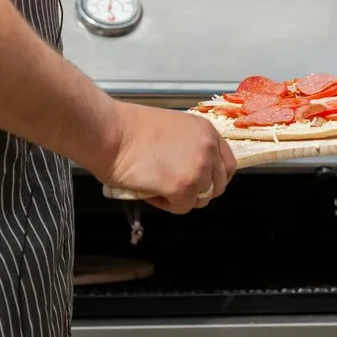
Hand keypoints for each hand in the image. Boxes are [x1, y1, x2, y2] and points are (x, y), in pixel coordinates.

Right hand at [95, 102, 236, 214]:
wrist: (109, 132)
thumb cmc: (128, 129)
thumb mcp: (173, 130)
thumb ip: (189, 147)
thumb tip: (191, 169)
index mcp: (207, 132)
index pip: (227, 164)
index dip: (214, 178)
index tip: (199, 183)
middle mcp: (209, 149)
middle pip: (217, 185)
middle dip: (198, 191)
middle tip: (174, 189)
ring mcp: (199, 168)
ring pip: (200, 199)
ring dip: (181, 198)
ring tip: (158, 187)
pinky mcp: (184, 187)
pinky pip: (182, 208)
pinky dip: (166, 205)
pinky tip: (151, 191)